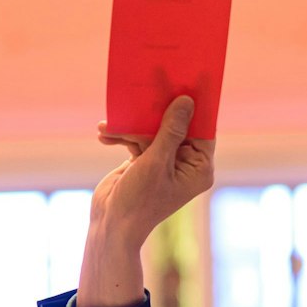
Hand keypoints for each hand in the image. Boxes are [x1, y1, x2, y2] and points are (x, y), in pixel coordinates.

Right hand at [78, 96, 213, 306]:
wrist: (110, 226)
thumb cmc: (139, 200)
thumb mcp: (156, 162)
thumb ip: (171, 130)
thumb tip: (186, 101)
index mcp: (199, 168)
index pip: (202, 128)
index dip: (194, 105)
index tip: (189, 80)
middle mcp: (185, 164)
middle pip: (175, 125)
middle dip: (157, 112)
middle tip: (147, 87)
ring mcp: (164, 162)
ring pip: (153, 131)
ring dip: (132, 126)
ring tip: (112, 123)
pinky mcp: (144, 162)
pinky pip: (137, 139)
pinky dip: (122, 135)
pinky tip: (104, 133)